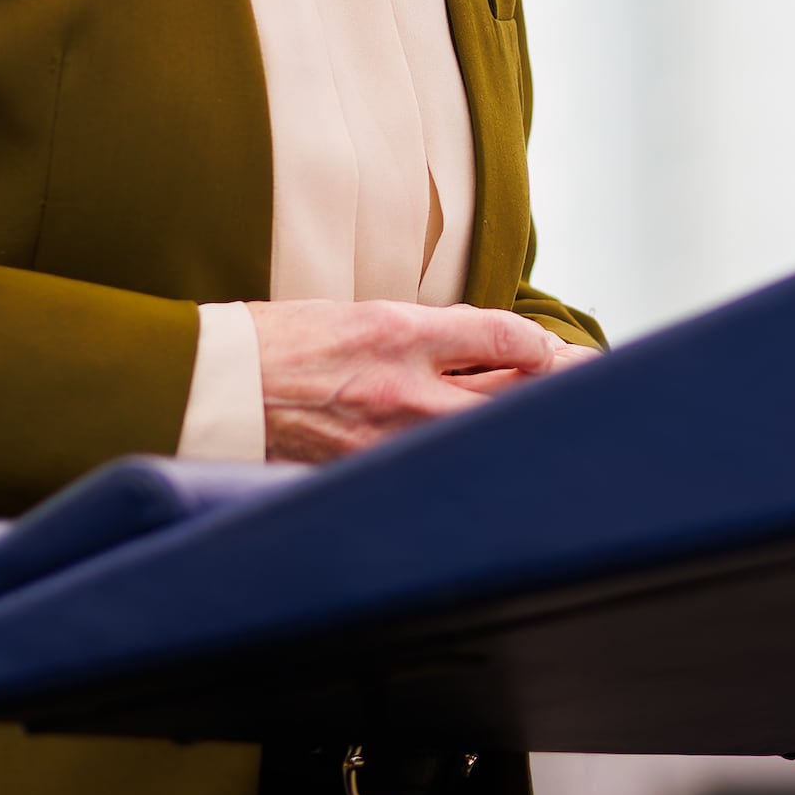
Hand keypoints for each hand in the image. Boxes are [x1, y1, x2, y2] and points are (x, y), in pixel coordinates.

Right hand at [252, 299, 578, 464]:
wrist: (209, 389)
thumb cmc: (278, 345)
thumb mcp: (358, 315)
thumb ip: (428, 335)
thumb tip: (494, 351)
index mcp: (398, 334)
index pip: (504, 339)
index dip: (543, 349)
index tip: (556, 356)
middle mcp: (401, 389)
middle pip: (511, 397)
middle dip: (555, 394)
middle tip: (584, 393)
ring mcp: (385, 443)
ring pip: (479, 441)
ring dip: (515, 433)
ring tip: (546, 432)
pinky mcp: (364, 478)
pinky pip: (430, 473)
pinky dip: (460, 468)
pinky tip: (478, 466)